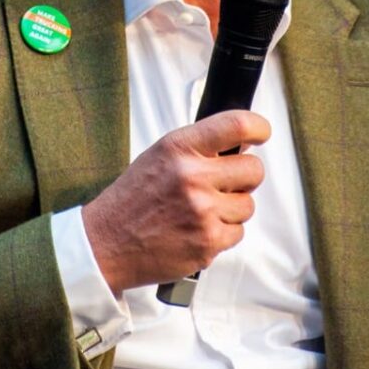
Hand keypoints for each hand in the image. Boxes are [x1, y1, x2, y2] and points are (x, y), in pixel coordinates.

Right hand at [81, 109, 270, 295]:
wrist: (106, 242)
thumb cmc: (132, 199)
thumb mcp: (160, 157)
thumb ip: (200, 148)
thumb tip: (244, 143)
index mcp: (179, 148)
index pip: (235, 125)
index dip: (258, 127)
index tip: (262, 133)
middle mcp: (193, 177)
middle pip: (253, 169)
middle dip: (244, 177)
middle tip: (225, 183)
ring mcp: (202, 212)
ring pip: (248, 205)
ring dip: (232, 208)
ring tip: (201, 211)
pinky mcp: (208, 243)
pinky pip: (238, 233)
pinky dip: (222, 233)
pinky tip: (197, 229)